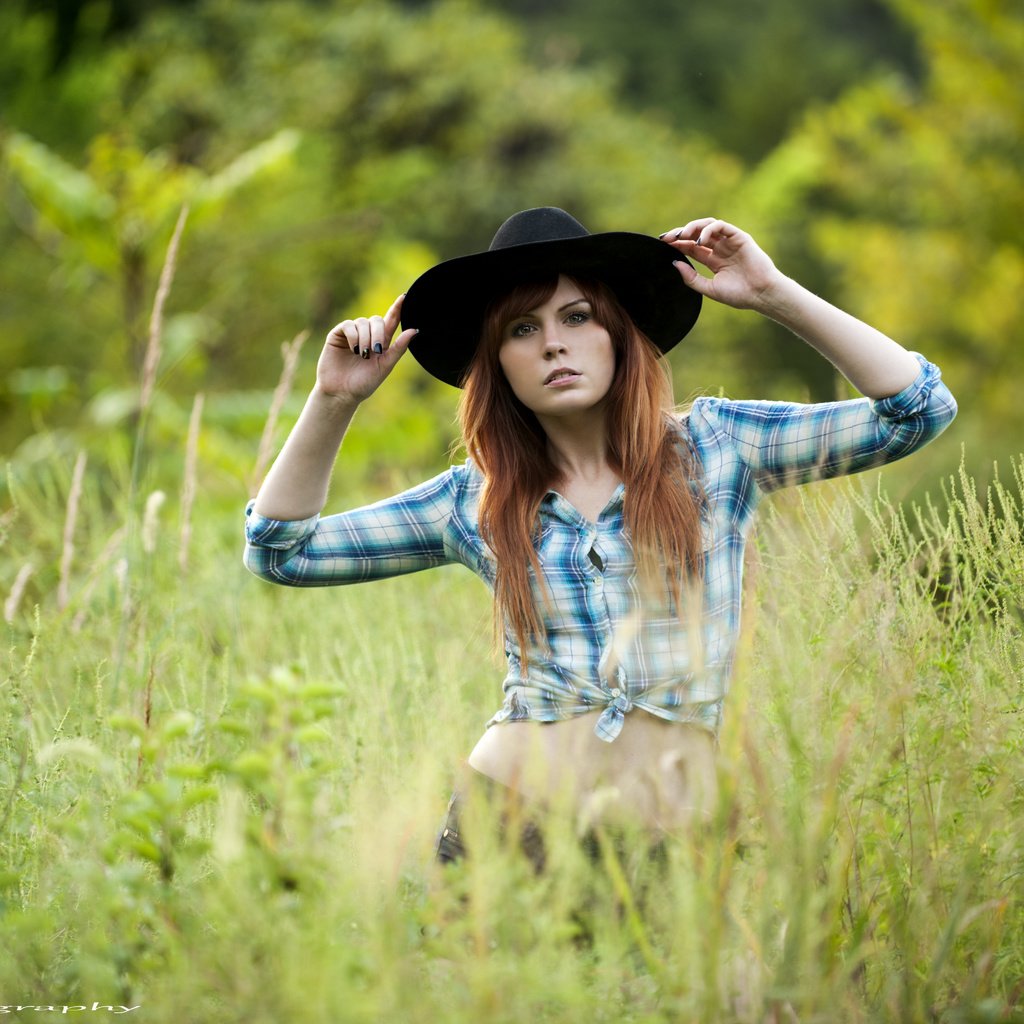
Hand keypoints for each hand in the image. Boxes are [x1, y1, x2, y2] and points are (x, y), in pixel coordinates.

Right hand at [317, 293, 417, 403]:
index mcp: (381, 343)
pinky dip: (353, 335)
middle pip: (377, 320)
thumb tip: (415, 330)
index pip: (391, 321)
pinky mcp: (337, 335)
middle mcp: (367, 335)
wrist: (342, 393)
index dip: (397, 308)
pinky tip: (353, 349)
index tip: (405, 297)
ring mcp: (351, 334)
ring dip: (365, 338)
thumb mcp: (385, 366)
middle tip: (376, 351)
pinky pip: (348, 325)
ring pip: (363, 322)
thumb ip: (399, 348)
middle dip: (379, 334)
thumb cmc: (364, 383)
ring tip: (362, 354)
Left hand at [661, 218, 781, 311]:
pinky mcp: (739, 237)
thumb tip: (674, 264)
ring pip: (708, 226)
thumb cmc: (739, 295)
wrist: (761, 294)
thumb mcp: (709, 288)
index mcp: (713, 260)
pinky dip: (709, 229)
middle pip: (696, 234)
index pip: (691, 247)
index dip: (677, 244)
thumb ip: (691, 278)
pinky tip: (700, 240)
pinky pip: (721, 226)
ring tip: (681, 236)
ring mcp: (730, 242)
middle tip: (666, 238)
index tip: (662, 244)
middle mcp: (720, 248)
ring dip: (692, 227)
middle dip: (680, 234)